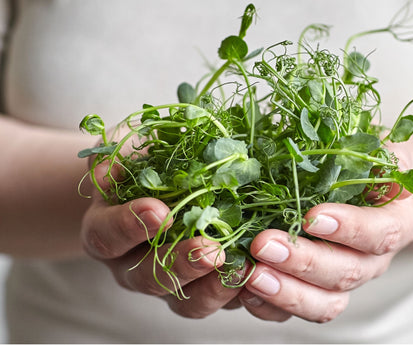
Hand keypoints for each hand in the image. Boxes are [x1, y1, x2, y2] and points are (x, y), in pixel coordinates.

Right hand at [80, 162, 241, 317]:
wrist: (159, 187)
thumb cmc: (142, 164)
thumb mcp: (127, 149)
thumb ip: (118, 154)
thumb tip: (114, 166)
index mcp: (106, 230)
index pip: (106, 236)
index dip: (129, 227)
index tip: (159, 211)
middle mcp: (132, 264)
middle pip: (147, 278)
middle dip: (180, 264)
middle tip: (209, 249)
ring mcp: (166, 281)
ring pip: (183, 300)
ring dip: (212, 287)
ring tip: (241, 266)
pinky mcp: (199, 288)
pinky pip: (216, 300)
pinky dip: (237, 291)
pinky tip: (256, 272)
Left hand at [238, 150, 412, 322]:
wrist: (360, 191)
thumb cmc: (359, 165)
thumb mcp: (367, 146)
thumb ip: (359, 145)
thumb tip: (324, 133)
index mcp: (393, 221)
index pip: (380, 232)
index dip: (350, 228)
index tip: (312, 215)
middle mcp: (371, 259)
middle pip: (346, 273)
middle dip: (304, 262)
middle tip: (265, 244)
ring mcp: (344, 280)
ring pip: (325, 302)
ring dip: (287, 292)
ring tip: (253, 275)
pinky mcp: (317, 292)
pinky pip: (299, 309)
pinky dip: (272, 306)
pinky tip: (247, 289)